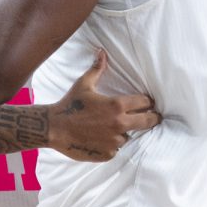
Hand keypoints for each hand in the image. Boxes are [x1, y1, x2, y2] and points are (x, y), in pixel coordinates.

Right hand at [45, 51, 161, 161]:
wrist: (53, 128)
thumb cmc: (69, 105)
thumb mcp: (83, 84)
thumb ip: (96, 69)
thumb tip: (101, 52)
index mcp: (116, 105)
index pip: (145, 103)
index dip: (147, 102)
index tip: (147, 103)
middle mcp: (119, 124)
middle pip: (147, 121)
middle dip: (152, 118)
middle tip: (153, 117)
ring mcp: (114, 141)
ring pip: (128, 136)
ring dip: (123, 132)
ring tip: (110, 129)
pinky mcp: (108, 153)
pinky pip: (115, 149)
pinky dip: (110, 145)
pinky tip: (99, 139)